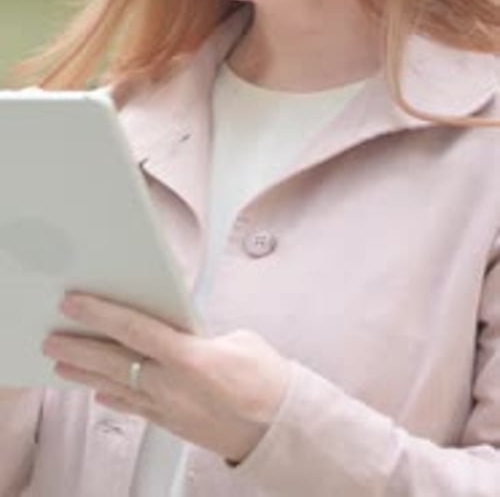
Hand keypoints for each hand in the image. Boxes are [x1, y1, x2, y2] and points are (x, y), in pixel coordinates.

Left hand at [42, 293, 291, 463]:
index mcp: (191, 357)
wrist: (281, 428)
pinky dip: (114, 399)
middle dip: (79, 349)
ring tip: (62, 365)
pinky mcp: (173, 424)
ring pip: (118, 388)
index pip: (134, 330)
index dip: (100, 313)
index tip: (75, 302)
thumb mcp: (237, 338)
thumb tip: (177, 327)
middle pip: (114, 363)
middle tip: (53, 337)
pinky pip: (135, 409)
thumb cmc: (267, 380)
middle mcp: (173, 386)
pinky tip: (99, 394)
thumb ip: (199, 332)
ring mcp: (170, 409)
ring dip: (86, 375)